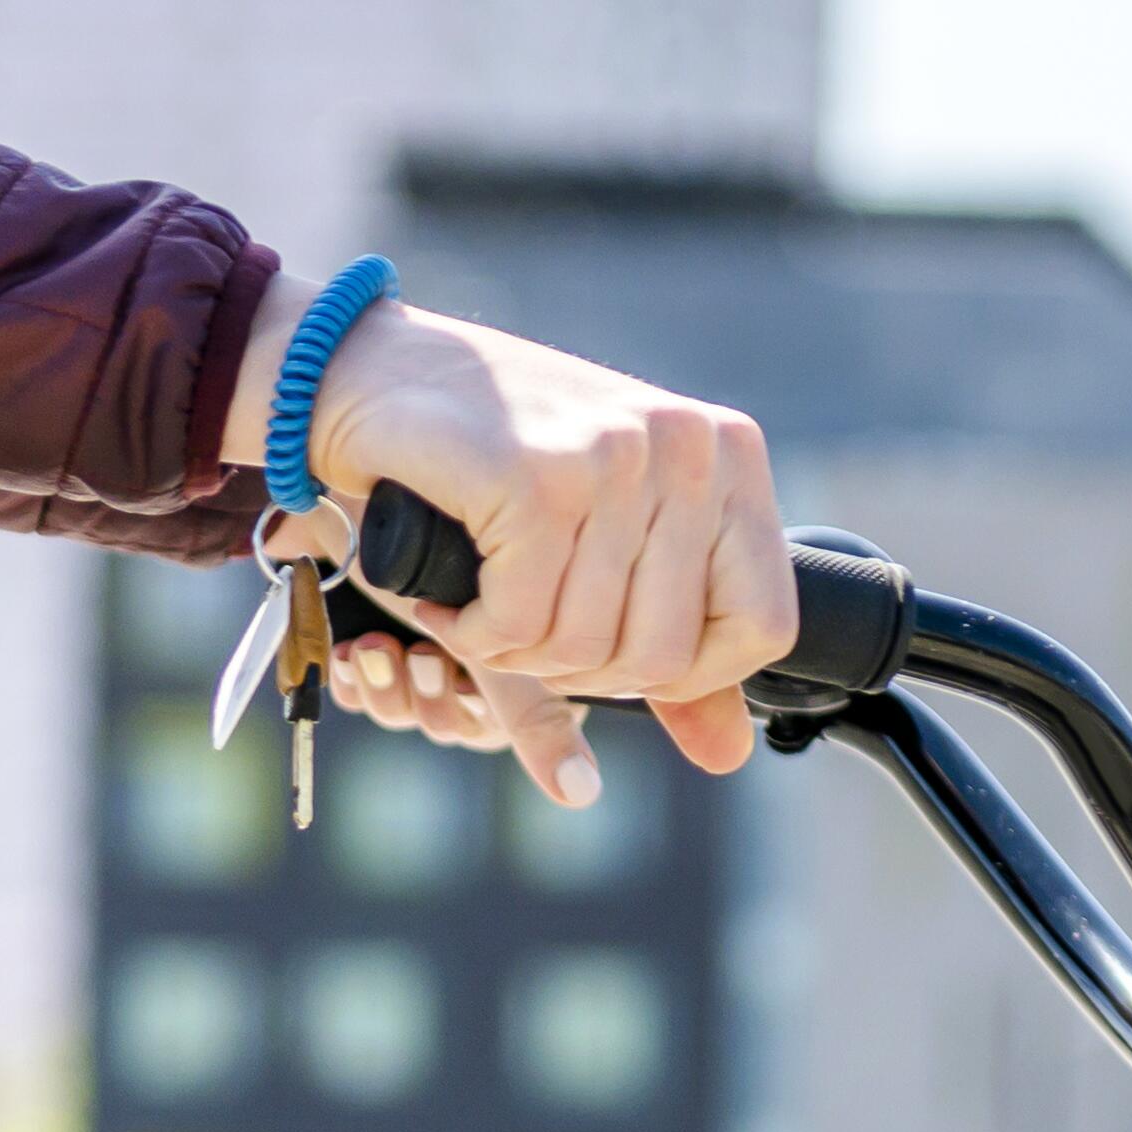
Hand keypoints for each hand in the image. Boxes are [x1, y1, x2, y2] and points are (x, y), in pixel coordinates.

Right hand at [271, 294, 790, 806]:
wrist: (368, 375)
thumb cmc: (495, 463)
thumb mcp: (607, 541)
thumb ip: (673, 645)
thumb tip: (726, 756)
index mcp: (727, 454)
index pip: (764, 625)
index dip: (690, 675)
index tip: (619, 653)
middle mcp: (685, 446)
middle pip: (666, 653)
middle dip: (581, 671)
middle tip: (523, 624)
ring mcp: (612, 455)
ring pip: (587, 646)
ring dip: (515, 652)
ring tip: (481, 601)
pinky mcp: (536, 477)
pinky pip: (519, 624)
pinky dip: (471, 634)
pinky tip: (449, 598)